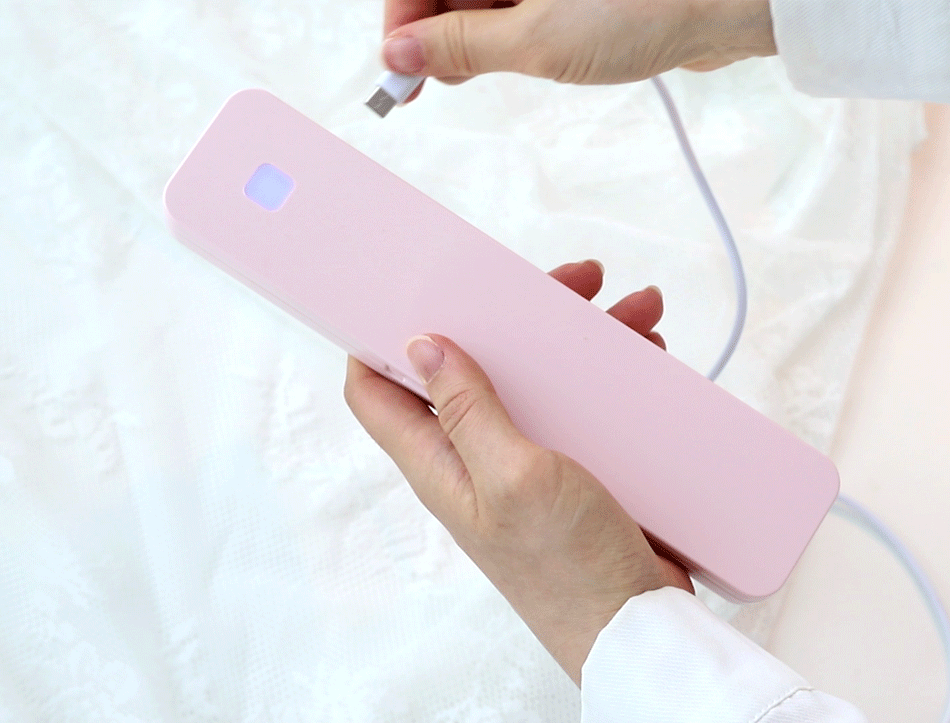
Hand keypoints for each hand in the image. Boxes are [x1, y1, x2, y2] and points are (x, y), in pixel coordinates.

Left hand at [343, 259, 692, 685]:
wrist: (636, 627)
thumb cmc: (567, 567)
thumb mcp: (512, 476)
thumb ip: (466, 410)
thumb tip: (420, 344)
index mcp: (439, 459)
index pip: (377, 390)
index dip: (379, 338)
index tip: (412, 287)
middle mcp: (473, 454)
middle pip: (472, 363)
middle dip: (513, 315)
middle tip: (570, 282)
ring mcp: (523, 458)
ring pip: (535, 375)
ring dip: (578, 338)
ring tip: (635, 311)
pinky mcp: (570, 465)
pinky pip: (578, 402)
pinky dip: (608, 373)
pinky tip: (648, 354)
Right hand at [381, 0, 776, 103]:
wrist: (725, 4)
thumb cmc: (641, 8)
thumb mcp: (535, 39)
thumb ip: (459, 46)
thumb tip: (402, 55)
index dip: (403, 22)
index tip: (399, 71)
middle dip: (437, 33)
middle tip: (440, 80)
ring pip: (479, 0)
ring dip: (470, 38)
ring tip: (486, 67)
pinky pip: (512, 5)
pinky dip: (503, 33)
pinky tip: (516, 53)